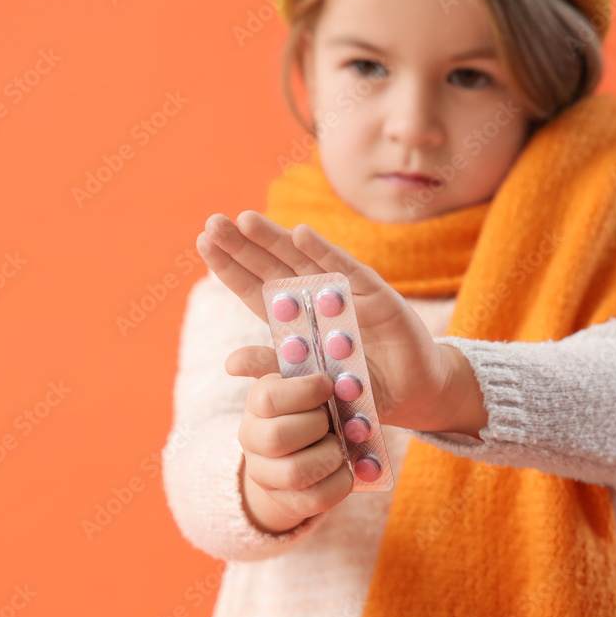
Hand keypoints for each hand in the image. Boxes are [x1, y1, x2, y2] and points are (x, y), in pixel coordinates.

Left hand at [196, 210, 466, 433]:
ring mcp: (346, 294)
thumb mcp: (310, 385)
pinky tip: (300, 233)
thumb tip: (230, 363)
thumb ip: (274, 368)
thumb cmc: (358, 390)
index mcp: (295, 321)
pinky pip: (347, 270)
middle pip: (273, 266)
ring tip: (245, 220)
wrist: (412, 396)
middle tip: (212, 222)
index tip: (203, 242)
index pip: (255, 288)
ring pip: (304, 260)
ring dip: (275, 239)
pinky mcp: (376, 295)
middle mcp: (317, 300)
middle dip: (243, 244)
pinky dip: (325, 251)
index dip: (231, 265)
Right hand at [237, 370, 353, 533]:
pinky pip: (315, 500)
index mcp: (255, 405)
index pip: (267, 399)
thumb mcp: (291, 377)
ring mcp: (268, 475)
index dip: (304, 391)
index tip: (327, 385)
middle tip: (332, 419)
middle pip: (278, 437)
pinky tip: (349, 469)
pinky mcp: (289, 502)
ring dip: (328, 456)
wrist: (304, 449)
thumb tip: (233, 362)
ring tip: (340, 445)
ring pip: (295, 472)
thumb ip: (268, 360)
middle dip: (316, 426)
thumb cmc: (305, 404)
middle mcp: (254, 441)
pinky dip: (340, 483)